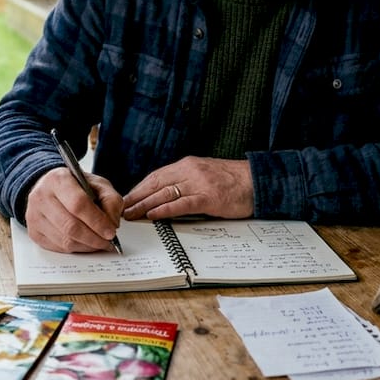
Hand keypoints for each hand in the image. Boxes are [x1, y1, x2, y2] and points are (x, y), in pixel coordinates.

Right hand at [24, 167, 123, 252]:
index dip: (97, 221)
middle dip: (94, 238)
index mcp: (58, 179)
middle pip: (70, 226)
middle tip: (108, 242)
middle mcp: (41, 196)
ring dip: (87, 246)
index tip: (111, 232)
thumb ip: (110, 200)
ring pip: (64, 240)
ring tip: (99, 243)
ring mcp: (34, 215)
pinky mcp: (33, 231)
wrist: (50, 188)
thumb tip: (112, 224)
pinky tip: (85, 243)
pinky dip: (76, 249)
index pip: (78, 204)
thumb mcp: (98, 184)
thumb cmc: (76, 187)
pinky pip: (58, 247)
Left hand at [121, 157, 252, 219]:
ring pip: (165, 193)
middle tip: (121, 208)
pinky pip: (182, 204)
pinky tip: (153, 215)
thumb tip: (166, 193)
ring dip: (145, 204)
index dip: (139, 188)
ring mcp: (199, 183)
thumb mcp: (205, 174)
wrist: (258, 181)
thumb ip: (187, 180)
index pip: (156, 176)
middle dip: (137, 197)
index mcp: (188, 165)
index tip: (127, 198)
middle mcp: (190, 171)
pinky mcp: (209, 197)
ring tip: (131, 214)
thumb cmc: (233, 180)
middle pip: (156, 184)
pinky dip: (165, 209)